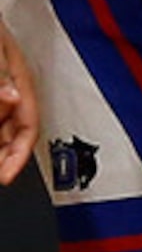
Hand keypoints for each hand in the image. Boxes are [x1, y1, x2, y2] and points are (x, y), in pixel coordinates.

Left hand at [0, 13, 36, 186]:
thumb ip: (5, 75)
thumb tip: (14, 99)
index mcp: (24, 79)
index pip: (29, 126)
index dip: (18, 155)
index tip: (7, 176)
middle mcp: (16, 86)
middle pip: (15, 130)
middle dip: (8, 154)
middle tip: (1, 171)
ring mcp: (4, 88)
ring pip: (5, 124)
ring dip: (2, 144)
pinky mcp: (0, 87)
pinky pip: (0, 116)